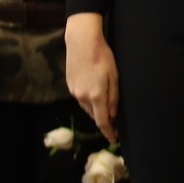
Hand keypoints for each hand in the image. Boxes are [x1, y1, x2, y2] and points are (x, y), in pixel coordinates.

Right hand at [66, 14, 120, 142]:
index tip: (113, 140)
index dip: (108, 132)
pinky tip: (93, 95)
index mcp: (96, 95)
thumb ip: (113, 97)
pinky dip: (88, 102)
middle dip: (103, 120)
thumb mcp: (114, 76)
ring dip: (95, 111)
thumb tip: (113, 115)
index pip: (102, 121)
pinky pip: (81, 99)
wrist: (81, 42)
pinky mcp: (69, 85)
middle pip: (94, 115)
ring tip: (104, 109)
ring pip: (86, 108)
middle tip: (113, 123)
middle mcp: (83, 97)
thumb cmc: (103, 56)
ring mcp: (74, 91)